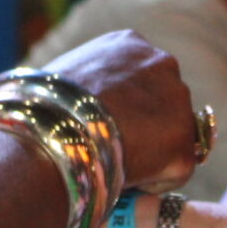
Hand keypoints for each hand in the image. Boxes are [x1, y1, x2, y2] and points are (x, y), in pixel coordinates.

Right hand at [40, 29, 195, 192]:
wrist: (51, 135)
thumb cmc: (41, 110)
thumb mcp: (64, 80)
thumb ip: (88, 87)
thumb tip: (83, 112)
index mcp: (129, 44)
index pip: (140, 77)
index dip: (124, 106)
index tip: (105, 124)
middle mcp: (162, 63)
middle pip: (163, 103)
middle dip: (145, 126)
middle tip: (112, 147)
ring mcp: (178, 104)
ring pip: (170, 138)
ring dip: (149, 154)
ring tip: (112, 164)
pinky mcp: (185, 146)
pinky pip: (172, 172)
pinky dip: (150, 183)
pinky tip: (120, 180)